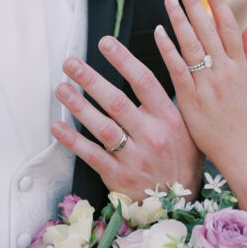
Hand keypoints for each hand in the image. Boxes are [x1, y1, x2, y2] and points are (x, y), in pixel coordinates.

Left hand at [51, 34, 202, 201]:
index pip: (145, 82)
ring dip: (79, 106)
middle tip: (70, 62)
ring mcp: (135, 158)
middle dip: (91, 79)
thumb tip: (152, 67)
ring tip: (61, 88)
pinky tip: (58, 125)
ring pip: (103, 127)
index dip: (123, 60)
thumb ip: (169, 100)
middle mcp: (152, 136)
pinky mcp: (118, 177)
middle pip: (117, 102)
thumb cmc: (181, 159)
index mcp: (170, 119)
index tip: (105, 42)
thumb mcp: (189, 127)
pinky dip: (73, 140)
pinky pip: (92, 155)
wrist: (179, 205)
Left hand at [154, 0, 246, 176]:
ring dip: (179, 20)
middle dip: (194, 3)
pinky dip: (169, 50)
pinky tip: (159, 32)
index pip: (228, 26)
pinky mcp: (191, 100)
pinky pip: (179, 70)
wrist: (244, 153)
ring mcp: (208, 85)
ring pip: (192, 46)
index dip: (217, 2)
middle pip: (208, 30)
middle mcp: (225, 71)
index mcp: (241, 65)